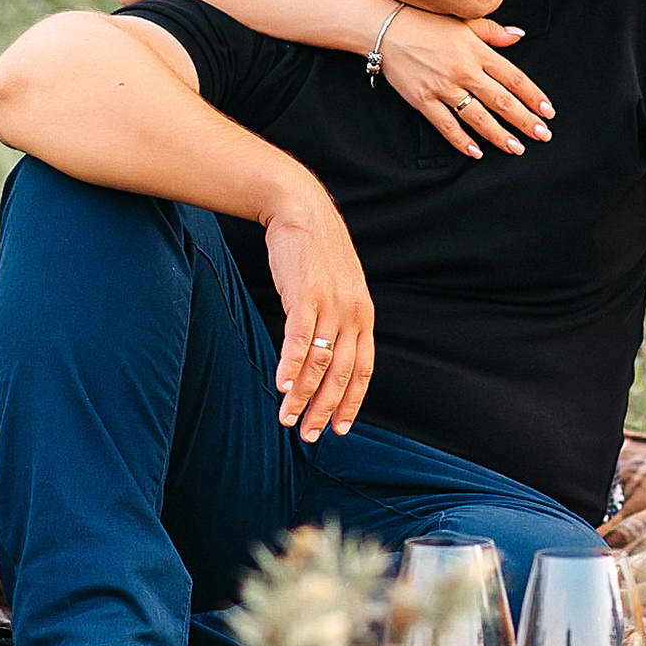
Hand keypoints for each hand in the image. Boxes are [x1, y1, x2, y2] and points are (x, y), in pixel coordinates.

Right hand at [261, 191, 374, 441]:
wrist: (301, 209)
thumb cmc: (315, 253)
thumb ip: (336, 320)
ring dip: (302, 396)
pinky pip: (299, 339)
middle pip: (341, 374)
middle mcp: (353, 314)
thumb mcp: (337, 288)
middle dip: (325, 409)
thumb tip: (323, 354)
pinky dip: (291, 366)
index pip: (363, 370)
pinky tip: (282, 387)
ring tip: (286, 418)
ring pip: (319, 362)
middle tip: (308, 435)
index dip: (351, 402)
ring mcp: (331, 304)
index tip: (340, 429)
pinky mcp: (306, 294)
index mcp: (363, 316)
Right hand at [379, 7, 555, 159]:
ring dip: (499, 135)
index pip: (514, 78)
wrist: (385, 27)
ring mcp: (443, 86)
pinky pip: (446, 125)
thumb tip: (519, 35)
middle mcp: (464, 70)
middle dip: (524, 120)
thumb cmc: (426, 22)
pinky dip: (461, 140)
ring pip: (477, 116)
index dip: (533, 96)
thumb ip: (493, 32)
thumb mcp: (464, 22)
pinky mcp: (423, 99)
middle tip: (542, 135)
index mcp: (477, 51)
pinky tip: (476, 152)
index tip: (548, 111)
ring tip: (516, 148)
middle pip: (501, 100)